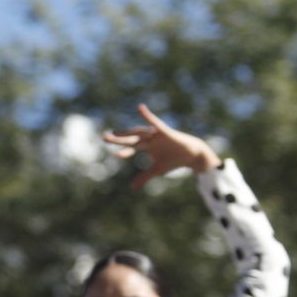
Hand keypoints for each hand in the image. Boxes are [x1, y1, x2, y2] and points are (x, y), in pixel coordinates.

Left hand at [102, 104, 223, 188]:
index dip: (125, 152)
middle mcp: (149, 139)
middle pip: (131, 139)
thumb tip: (132, 188)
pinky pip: (155, 123)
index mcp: (147, 147)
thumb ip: (144, 177)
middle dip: (119, 139)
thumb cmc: (174, 160)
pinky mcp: (166, 131)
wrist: (193, 154)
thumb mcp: (157, 170)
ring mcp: (156, 135)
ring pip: (139, 133)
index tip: (115, 156)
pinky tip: (140, 108)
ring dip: (128, 132)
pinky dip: (148, 116)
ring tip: (115, 132)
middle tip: (104, 137)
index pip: (132, 148)